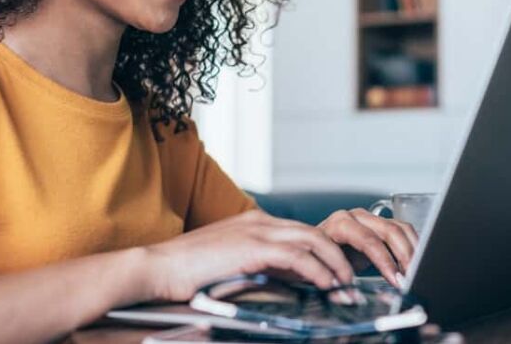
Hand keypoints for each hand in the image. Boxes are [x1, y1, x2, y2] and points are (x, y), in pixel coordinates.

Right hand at [142, 210, 354, 301]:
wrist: (156, 267)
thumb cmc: (186, 271)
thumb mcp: (229, 262)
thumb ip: (257, 265)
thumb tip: (284, 282)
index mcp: (254, 223)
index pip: (302, 232)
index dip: (326, 252)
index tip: (340, 273)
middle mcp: (259, 222)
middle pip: (315, 233)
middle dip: (339, 258)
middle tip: (354, 282)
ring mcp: (257, 232)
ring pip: (314, 241)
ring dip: (336, 267)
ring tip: (348, 289)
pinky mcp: (253, 248)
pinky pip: (299, 258)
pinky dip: (319, 271)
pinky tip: (328, 286)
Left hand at [317, 208, 418, 287]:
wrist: (312, 250)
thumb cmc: (315, 259)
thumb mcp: (321, 271)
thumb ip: (336, 282)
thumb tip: (349, 296)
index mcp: (339, 224)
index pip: (368, 239)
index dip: (384, 260)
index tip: (395, 279)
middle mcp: (356, 217)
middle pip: (390, 231)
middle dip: (404, 256)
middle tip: (411, 277)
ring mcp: (369, 219)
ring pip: (400, 229)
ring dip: (412, 251)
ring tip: (415, 272)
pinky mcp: (380, 225)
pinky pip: (403, 231)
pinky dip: (412, 247)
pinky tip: (413, 263)